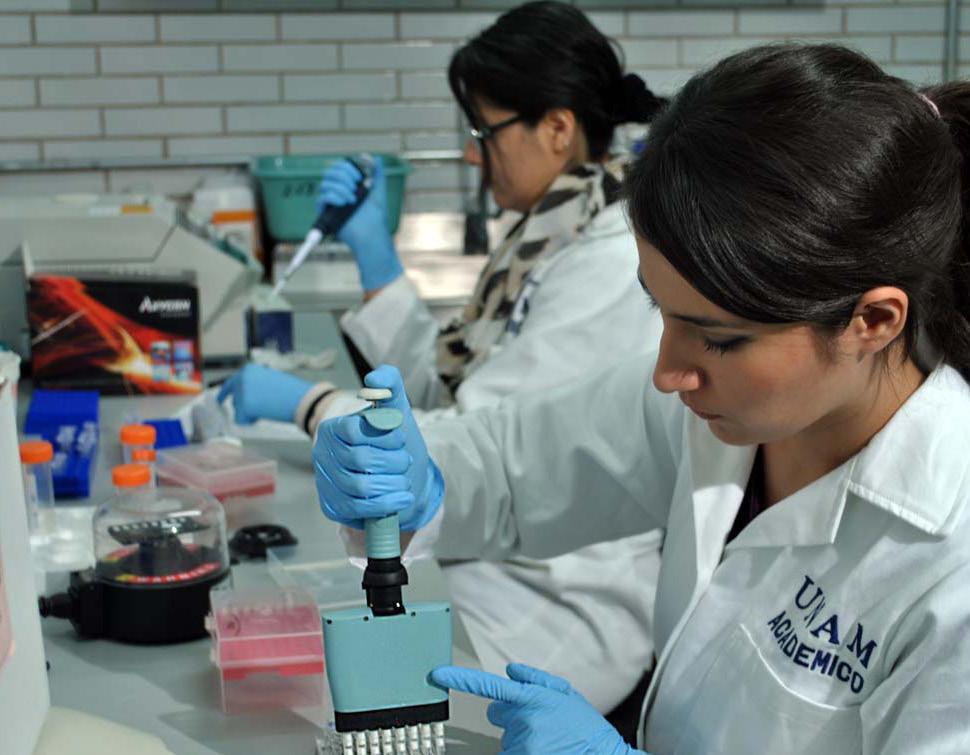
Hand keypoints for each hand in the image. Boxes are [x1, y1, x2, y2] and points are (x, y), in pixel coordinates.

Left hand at [216, 363, 311, 424]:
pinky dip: (250, 422)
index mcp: (248, 370)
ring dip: (250, 413)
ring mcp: (242, 392)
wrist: (301, 399)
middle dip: (243, 407)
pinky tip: (264, 415)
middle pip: (234, 398)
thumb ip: (254, 386)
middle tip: (255, 412)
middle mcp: (241, 378)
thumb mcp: (269, 381)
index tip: (219, 401)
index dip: (225, 393)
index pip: (231, 382)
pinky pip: (241, 420)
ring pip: (238, 410)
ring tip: (269, 408)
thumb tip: (246, 399)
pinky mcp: (244, 405)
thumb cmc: (291, 391)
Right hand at [313, 364, 442, 529]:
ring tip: (405, 480)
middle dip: (392, 461)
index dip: (384, 435)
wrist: (394, 475)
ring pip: (360, 486)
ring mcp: (326, 481)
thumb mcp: (395, 409)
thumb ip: (390, 384)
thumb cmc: (392, 440)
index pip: (355, 430)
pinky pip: (358, 508)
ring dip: (392, 483)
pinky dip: (386, 503)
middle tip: (405, 461)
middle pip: (360, 459)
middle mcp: (323, 453)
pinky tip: (403, 497)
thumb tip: (375, 379)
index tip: (401, 437)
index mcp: (333, 427)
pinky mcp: (333, 506)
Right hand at [316, 157, 402, 291]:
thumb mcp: (378, 190)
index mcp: (349, 184)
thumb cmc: (377, 215)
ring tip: (352, 200)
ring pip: (325, 183)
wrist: (372, 233)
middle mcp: (338, 191)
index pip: (340, 167)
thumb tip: (375, 157)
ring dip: (340, 187)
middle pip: (330, 172)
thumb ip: (377, 173)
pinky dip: (333, 197)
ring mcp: (331, 202)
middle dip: (343, 175)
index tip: (360, 177)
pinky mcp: (325, 212)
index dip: (347, 167)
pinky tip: (344, 203)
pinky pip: (322, 197)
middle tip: (355, 186)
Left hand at [431, 664, 642, 754]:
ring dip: (520, 738)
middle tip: (538, 724)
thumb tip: (512, 671)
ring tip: (548, 741)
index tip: (437, 676)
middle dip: (511, 716)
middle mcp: (523, 719)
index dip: (459, 680)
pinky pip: (510, 753)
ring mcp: (522, 743)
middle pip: (498, 714)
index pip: (488, 685)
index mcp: (532, 697)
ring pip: (507, 738)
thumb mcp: (566, 694)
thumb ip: (537, 680)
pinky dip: (524, 751)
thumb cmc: (587, 728)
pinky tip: (545, 750)